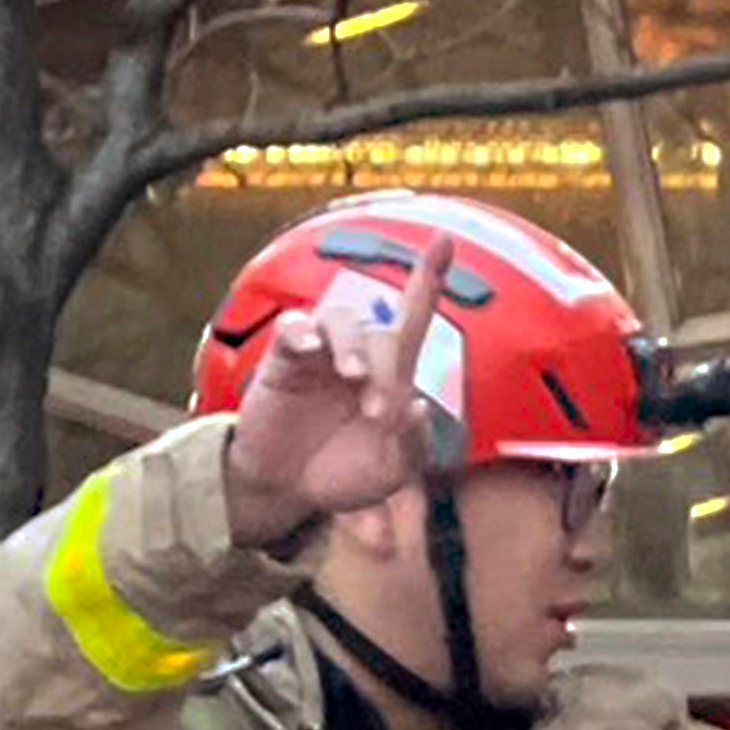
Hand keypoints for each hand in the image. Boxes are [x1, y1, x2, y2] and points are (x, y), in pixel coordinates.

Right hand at [218, 276, 438, 553]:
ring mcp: (319, 353)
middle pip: (383, 333)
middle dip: (387, 370)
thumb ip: (412, 446)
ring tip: (353, 378)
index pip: (413, 318)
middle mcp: (358, 353)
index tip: (446, 238)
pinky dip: (303, 334)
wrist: (288, 491)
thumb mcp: (390, 472)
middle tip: (379, 415)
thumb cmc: (343, 473)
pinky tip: (311, 350)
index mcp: (390, 374)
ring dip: (353, 348)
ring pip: (342, 320)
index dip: (428, 279)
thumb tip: (417, 408)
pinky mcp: (283, 360)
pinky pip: (294, 329)